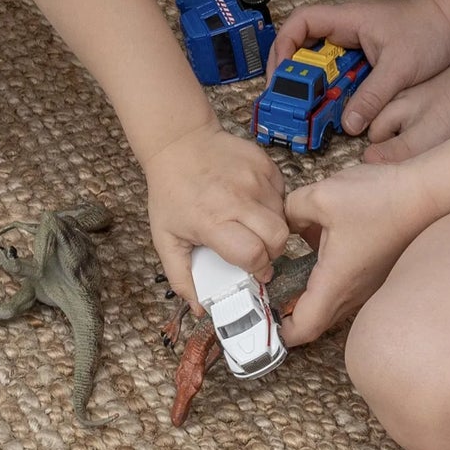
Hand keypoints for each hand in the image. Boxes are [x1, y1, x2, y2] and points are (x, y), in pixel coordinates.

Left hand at [144, 120, 289, 300]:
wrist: (179, 140)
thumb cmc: (171, 191)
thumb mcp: (166, 238)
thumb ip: (181, 278)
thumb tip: (200, 308)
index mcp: (212, 220)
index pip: (253, 253)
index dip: (258, 268)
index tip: (255, 272)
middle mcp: (237, 198)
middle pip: (278, 237)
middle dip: (272, 252)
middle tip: (258, 251)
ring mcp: (254, 177)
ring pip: (283, 216)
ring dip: (273, 228)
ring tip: (252, 226)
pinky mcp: (264, 162)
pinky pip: (282, 193)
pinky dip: (273, 204)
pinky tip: (253, 204)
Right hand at [266, 0, 449, 139]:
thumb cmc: (429, 32)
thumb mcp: (400, 69)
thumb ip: (372, 96)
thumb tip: (348, 125)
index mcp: (347, 19)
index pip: (300, 23)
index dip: (283, 47)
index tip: (280, 77)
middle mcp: (345, 28)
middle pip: (304, 44)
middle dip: (292, 72)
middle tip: (288, 101)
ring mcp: (355, 41)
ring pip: (322, 61)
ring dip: (313, 82)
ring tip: (306, 109)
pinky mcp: (366, 55)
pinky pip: (340, 71)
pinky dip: (333, 88)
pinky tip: (335, 107)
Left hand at [281, 160, 438, 345]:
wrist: (424, 195)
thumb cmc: (378, 199)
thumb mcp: (320, 196)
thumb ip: (291, 210)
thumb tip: (285, 220)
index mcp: (335, 283)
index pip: (303, 328)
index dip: (280, 331)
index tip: (263, 319)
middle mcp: (353, 293)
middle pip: (316, 319)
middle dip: (290, 311)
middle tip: (269, 290)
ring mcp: (368, 285)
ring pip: (332, 301)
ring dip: (309, 291)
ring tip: (289, 266)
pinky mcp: (376, 271)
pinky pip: (345, 286)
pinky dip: (326, 275)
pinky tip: (320, 243)